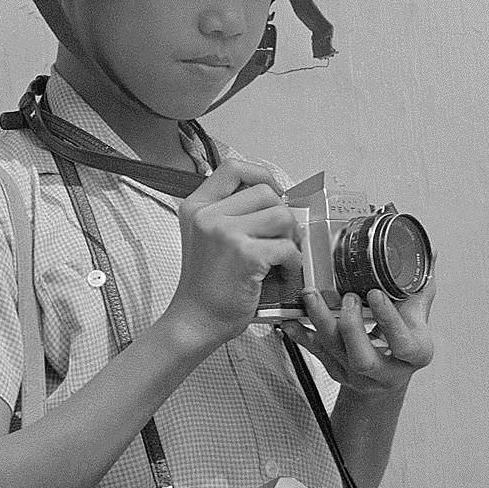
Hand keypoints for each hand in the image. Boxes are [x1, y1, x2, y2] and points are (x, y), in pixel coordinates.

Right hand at [168, 160, 301, 346]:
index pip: (233, 167)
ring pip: (281, 215)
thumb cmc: (205, 283)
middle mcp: (207, 215)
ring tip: (282, 256)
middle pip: (265, 191)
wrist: (195, 320)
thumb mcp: (203, 235)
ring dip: (290, 238)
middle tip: (280, 237)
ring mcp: (225, 233)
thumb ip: (229, 211)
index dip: (261, 174)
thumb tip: (275, 196)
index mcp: (196, 206)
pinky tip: (282, 274)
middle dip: (281, 214)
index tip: (273, 193)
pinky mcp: (245, 255)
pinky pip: (287, 247)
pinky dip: (293, 263)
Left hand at [281, 272, 435, 399]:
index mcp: (413, 354)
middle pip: (363, 358)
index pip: (403, 344)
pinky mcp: (337, 372)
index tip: (375, 294)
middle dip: (350, 326)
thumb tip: (428, 250)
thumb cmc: (405, 339)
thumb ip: (420, 283)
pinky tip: (291, 320)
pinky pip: (316, 355)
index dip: (388, 320)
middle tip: (346, 297)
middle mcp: (386, 370)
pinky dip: (302, 335)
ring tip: (311, 295)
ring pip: (336, 354)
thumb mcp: (417, 314)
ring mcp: (359, 375)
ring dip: (320, 322)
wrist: (390, 376)